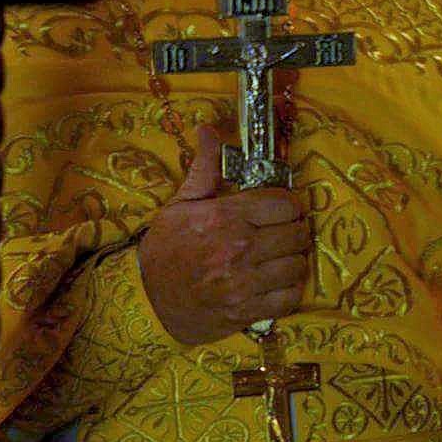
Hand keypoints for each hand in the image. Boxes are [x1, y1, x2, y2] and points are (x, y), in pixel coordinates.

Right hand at [138, 125, 312, 344]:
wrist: (143, 299)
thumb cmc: (165, 248)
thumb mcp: (181, 204)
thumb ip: (205, 167)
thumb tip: (209, 130)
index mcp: (225, 216)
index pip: (285, 204)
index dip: (288, 205)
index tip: (280, 210)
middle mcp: (238, 248)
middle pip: (297, 234)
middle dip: (294, 231)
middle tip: (283, 233)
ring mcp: (243, 283)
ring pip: (297, 266)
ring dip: (294, 261)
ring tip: (280, 258)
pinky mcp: (245, 311)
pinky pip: (289, 298)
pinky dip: (288, 291)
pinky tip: (276, 283)